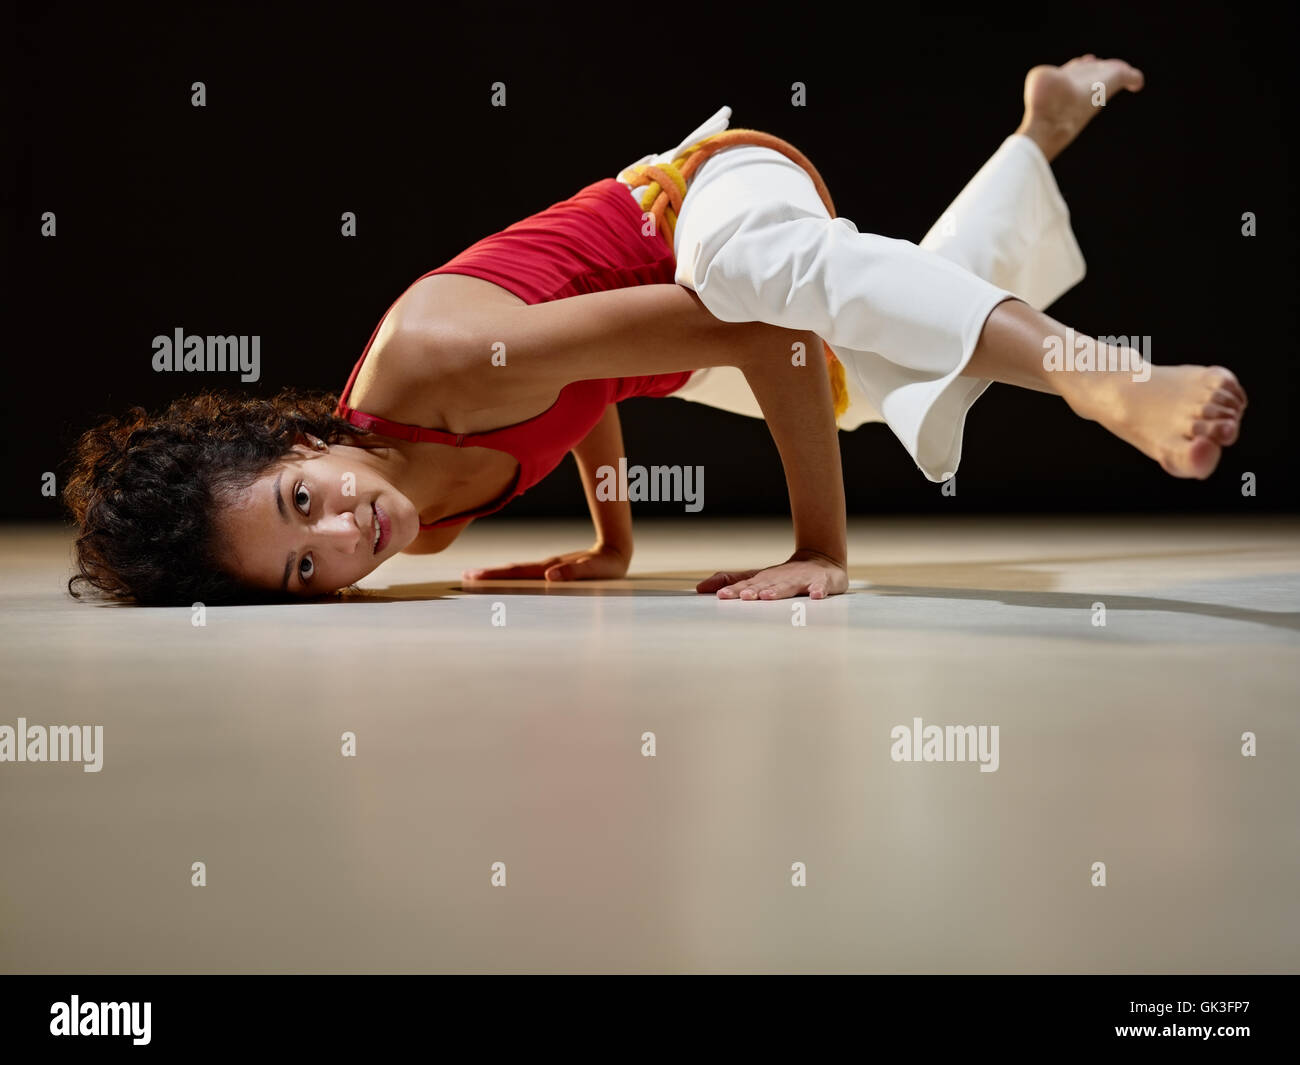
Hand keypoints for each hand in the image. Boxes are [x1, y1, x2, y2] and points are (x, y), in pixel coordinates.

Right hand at [463, 542, 630, 582]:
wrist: (616, 552)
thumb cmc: (607, 566)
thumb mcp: (595, 570)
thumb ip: (574, 573)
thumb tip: (549, 575)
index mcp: (551, 568)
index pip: (518, 573)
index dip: (496, 576)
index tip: (475, 577)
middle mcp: (546, 567)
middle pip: (513, 571)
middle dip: (488, 575)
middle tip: (465, 577)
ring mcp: (548, 568)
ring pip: (517, 572)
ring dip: (497, 575)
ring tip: (475, 578)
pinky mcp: (552, 571)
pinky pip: (526, 574)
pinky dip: (510, 577)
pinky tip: (502, 581)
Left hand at [696, 549, 847, 600]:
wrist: (821, 560)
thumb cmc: (785, 576)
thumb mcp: (758, 578)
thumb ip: (732, 582)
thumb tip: (700, 587)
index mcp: (764, 579)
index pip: (747, 585)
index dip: (735, 590)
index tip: (721, 596)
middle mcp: (780, 579)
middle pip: (766, 585)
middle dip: (754, 591)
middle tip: (743, 597)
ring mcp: (800, 580)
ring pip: (789, 586)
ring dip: (778, 591)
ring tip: (768, 597)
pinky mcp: (820, 582)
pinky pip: (820, 586)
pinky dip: (818, 590)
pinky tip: (814, 596)